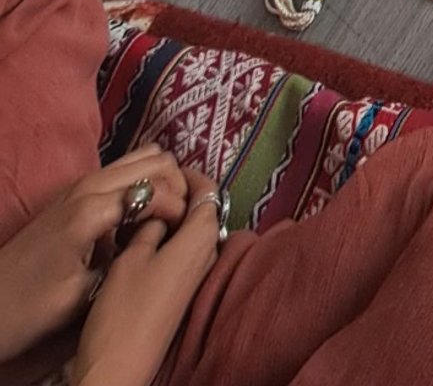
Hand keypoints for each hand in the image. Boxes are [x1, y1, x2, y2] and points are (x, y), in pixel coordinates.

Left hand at [0, 148, 188, 363]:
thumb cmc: (32, 308)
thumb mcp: (83, 295)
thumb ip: (126, 260)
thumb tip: (162, 240)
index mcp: (91, 211)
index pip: (156, 186)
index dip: (179, 208)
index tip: (185, 233)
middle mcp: (88, 185)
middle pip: (156, 158)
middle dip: (178, 185)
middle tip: (182, 222)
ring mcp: (81, 183)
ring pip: (143, 156)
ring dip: (162, 179)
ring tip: (167, 216)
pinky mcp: (77, 190)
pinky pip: (125, 169)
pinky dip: (145, 181)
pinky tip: (143, 217)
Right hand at [71, 170, 220, 385]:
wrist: (119, 368)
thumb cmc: (124, 311)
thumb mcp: (131, 258)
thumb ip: (150, 226)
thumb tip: (160, 209)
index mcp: (201, 239)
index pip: (208, 191)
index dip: (188, 175)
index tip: (165, 171)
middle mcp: (209, 255)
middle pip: (204, 211)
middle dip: (181, 196)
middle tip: (149, 191)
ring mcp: (200, 276)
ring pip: (194, 233)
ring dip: (174, 220)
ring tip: (142, 214)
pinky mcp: (187, 292)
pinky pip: (186, 253)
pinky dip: (171, 240)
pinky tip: (145, 243)